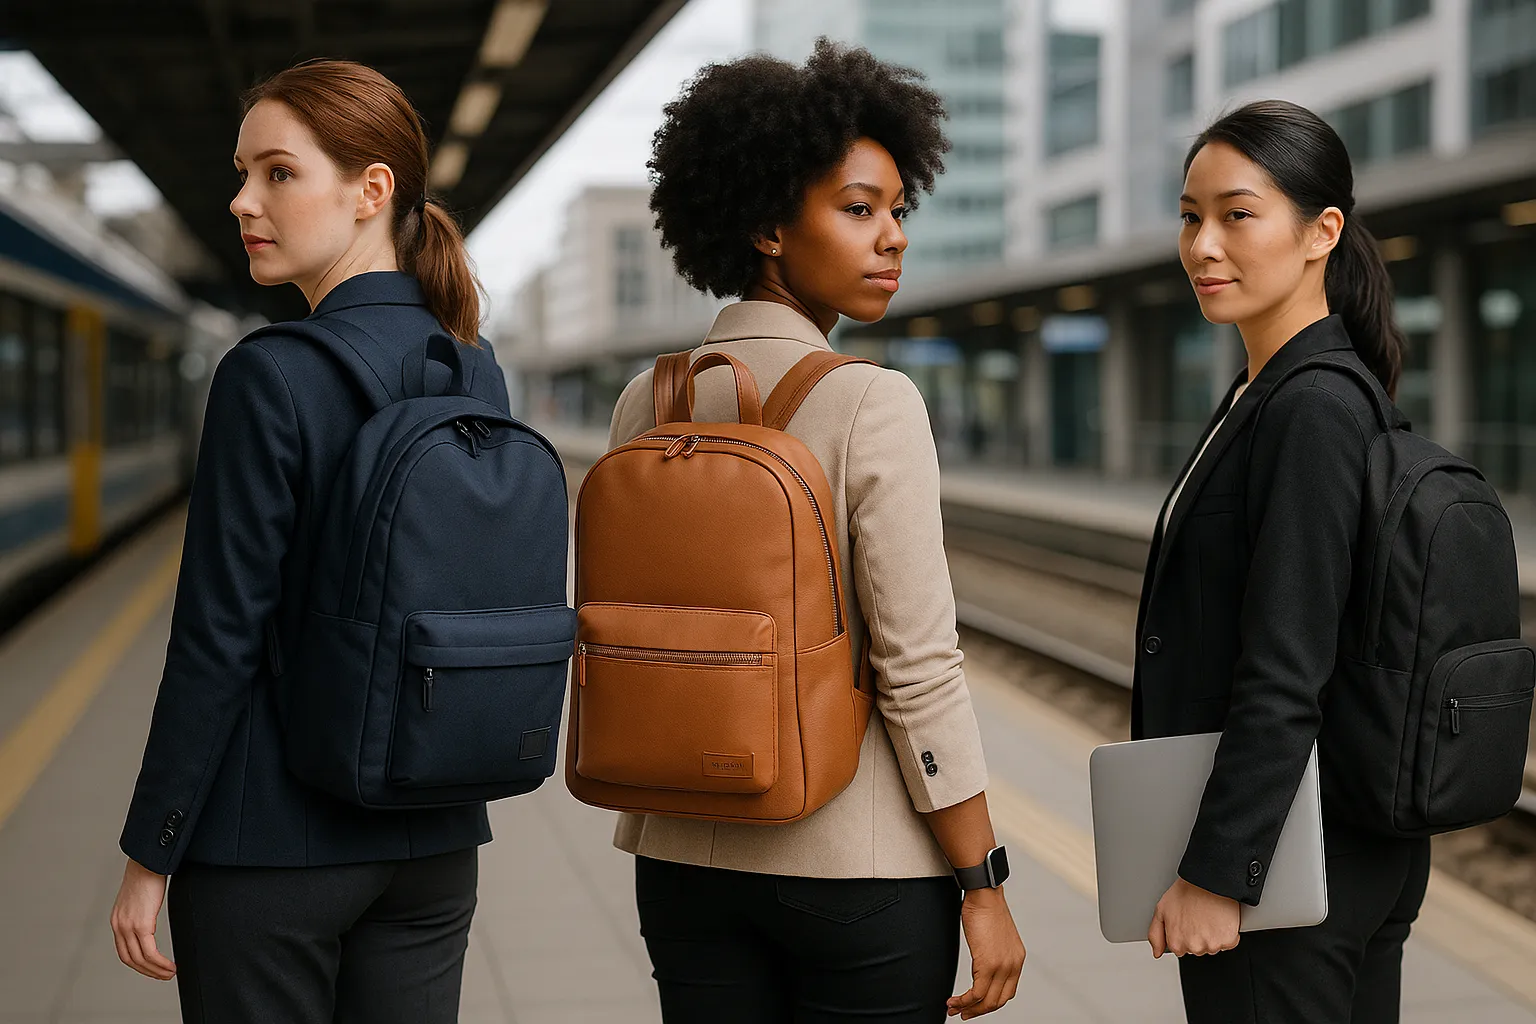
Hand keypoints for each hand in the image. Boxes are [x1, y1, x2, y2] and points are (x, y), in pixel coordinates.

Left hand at [110, 858, 175, 979]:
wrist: (148, 860)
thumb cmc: (148, 873)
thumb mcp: (140, 896)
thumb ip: (141, 910)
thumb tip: (151, 914)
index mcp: (118, 921)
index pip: (124, 952)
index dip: (138, 965)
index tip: (153, 969)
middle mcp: (119, 926)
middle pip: (130, 960)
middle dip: (148, 972)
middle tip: (164, 976)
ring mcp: (128, 927)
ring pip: (140, 960)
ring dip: (156, 970)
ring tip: (170, 973)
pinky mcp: (141, 925)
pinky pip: (150, 952)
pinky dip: (160, 963)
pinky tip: (170, 965)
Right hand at [947, 887, 1025, 1018]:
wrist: (984, 894)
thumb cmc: (985, 909)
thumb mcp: (995, 935)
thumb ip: (993, 952)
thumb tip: (981, 961)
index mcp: (1017, 959)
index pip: (1007, 992)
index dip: (990, 1003)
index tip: (975, 1005)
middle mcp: (1013, 965)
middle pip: (998, 1001)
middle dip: (979, 1011)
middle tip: (963, 1014)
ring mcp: (1002, 966)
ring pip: (987, 1001)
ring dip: (969, 1009)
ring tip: (954, 1009)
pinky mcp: (988, 964)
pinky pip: (976, 993)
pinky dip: (964, 1001)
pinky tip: (953, 1001)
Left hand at [1148, 877, 1239, 958]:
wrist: (1207, 881)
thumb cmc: (1185, 892)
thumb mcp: (1161, 910)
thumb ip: (1155, 935)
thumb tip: (1156, 952)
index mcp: (1176, 943)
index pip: (1181, 949)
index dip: (1184, 934)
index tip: (1187, 922)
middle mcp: (1194, 947)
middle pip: (1197, 949)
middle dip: (1198, 935)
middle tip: (1198, 917)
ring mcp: (1212, 945)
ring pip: (1213, 946)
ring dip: (1213, 935)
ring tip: (1208, 916)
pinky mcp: (1228, 940)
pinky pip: (1229, 942)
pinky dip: (1227, 933)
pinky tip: (1220, 919)